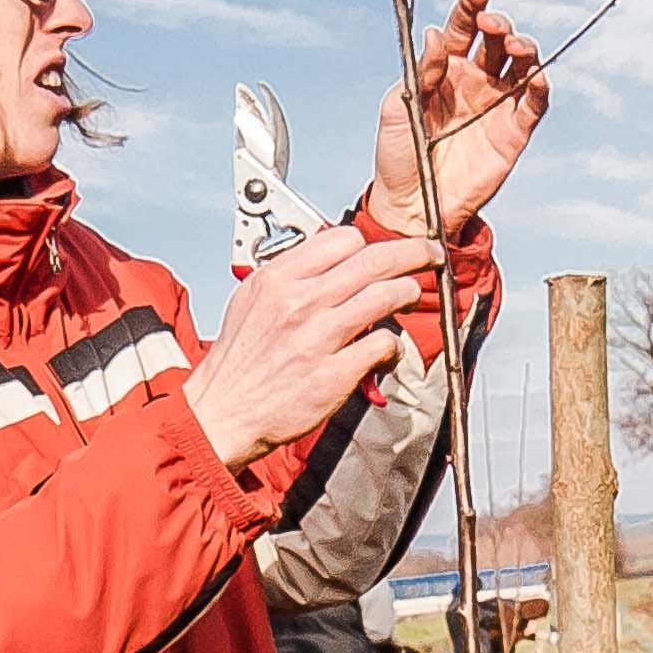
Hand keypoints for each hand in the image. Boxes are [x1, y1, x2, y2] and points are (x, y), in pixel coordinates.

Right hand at [183, 223, 438, 471]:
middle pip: (374, 261)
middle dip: (413, 252)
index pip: (341, 239)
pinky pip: (382, 344)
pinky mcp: (334, 373)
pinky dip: (394, 343)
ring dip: (409, 292)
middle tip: (429, 254)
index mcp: (277, 280)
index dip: (369, 243)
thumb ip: (288, 276)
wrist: (223, 412)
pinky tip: (388, 348)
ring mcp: (317, 338)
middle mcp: (299, 303)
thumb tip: (327, 258)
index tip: (382, 248)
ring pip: (385, 296)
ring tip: (413, 294)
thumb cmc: (239, 362)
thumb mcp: (250, 301)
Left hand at [366, 0, 546, 237]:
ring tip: (515, 45)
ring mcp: (495, 106)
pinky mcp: (512, 133)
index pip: (462, 29)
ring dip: (523, 49)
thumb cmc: (397, 157)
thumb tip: (437, 34)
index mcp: (444, 71)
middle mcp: (474, 82)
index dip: (470, 8)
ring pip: (520, 66)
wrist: (411, 207)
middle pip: (496, 42)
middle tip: (492, 23)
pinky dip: (539, 88)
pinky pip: (533, 105)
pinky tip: (536, 76)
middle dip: (498, 24)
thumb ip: (421, 71)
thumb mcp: (398, 109)